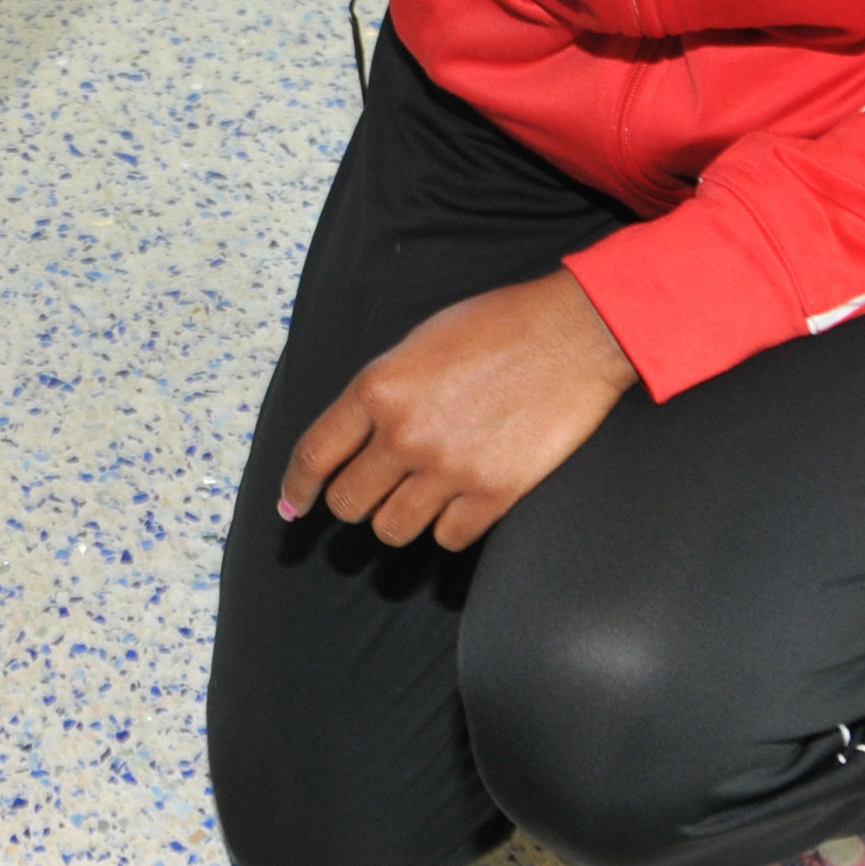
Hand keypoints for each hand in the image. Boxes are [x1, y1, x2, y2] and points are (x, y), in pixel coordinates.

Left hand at [278, 272, 637, 551]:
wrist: (572, 334)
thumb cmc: (496, 327)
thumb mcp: (417, 344)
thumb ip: (380, 392)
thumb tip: (353, 436)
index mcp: (377, 388)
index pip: (314, 456)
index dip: (295, 489)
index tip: (292, 508)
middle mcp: (403, 433)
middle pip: (348, 503)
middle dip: (354, 501)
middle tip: (372, 492)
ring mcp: (448, 468)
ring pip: (392, 529)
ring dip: (398, 518)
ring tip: (418, 497)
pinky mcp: (493, 494)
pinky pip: (447, 538)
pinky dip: (447, 528)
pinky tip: (459, 504)